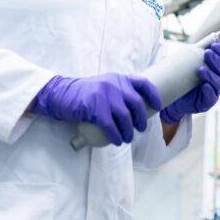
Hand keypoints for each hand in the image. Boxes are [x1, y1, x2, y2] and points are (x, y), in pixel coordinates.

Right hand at [31, 73, 162, 145]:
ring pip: (125, 117)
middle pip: (136, 104)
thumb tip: (136, 108)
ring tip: (127, 138)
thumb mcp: (104, 85)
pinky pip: (111, 126)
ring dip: (129, 131)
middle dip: (141, 120)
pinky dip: (116, 136)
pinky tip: (117, 141)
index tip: (158, 106)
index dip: (154, 95)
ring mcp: (104, 95)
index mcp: (119, 78)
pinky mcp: (94, 108)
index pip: (143, 83)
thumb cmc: (84, 93)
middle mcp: (114, 84)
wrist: (61, 94)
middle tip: (140, 129)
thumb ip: (118, 91)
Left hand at [160, 42, 219, 123]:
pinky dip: (209, 90)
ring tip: (201, 70)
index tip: (214, 44)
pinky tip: (204, 85)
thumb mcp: (189, 62)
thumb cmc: (182, 77)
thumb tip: (211, 36)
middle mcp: (217, 78)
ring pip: (217, 82)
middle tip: (207, 53)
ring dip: (210, 75)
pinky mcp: (208, 102)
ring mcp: (213, 90)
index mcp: (215, 67)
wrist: (173, 96)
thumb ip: (199, 51)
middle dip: (215, 60)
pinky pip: (212, 97)